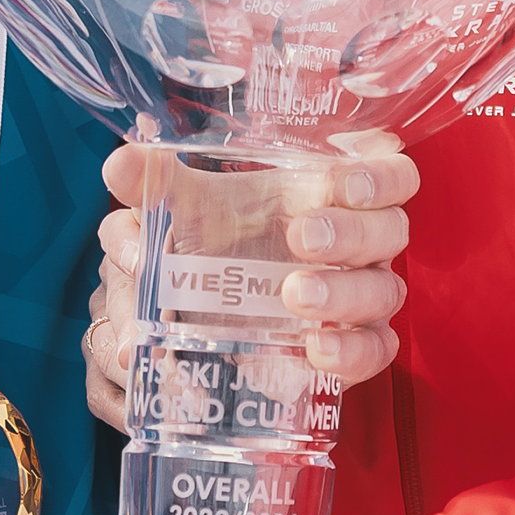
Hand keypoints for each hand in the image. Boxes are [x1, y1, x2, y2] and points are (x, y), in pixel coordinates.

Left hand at [82, 130, 419, 434]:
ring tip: (292, 295)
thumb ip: (156, 184)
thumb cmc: (217, 243)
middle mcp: (361, 244)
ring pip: (385, 291)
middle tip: (300, 237)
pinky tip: (314, 348)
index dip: (381, 176)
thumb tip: (120, 163)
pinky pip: (375, 351)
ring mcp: (362, 298)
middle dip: (350, 232)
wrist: (210, 315)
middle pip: (390, 231)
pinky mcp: (354, 348)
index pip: (394, 175)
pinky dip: (350, 350)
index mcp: (336, 194)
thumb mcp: (186, 211)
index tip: (343, 181)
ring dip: (344, 292)